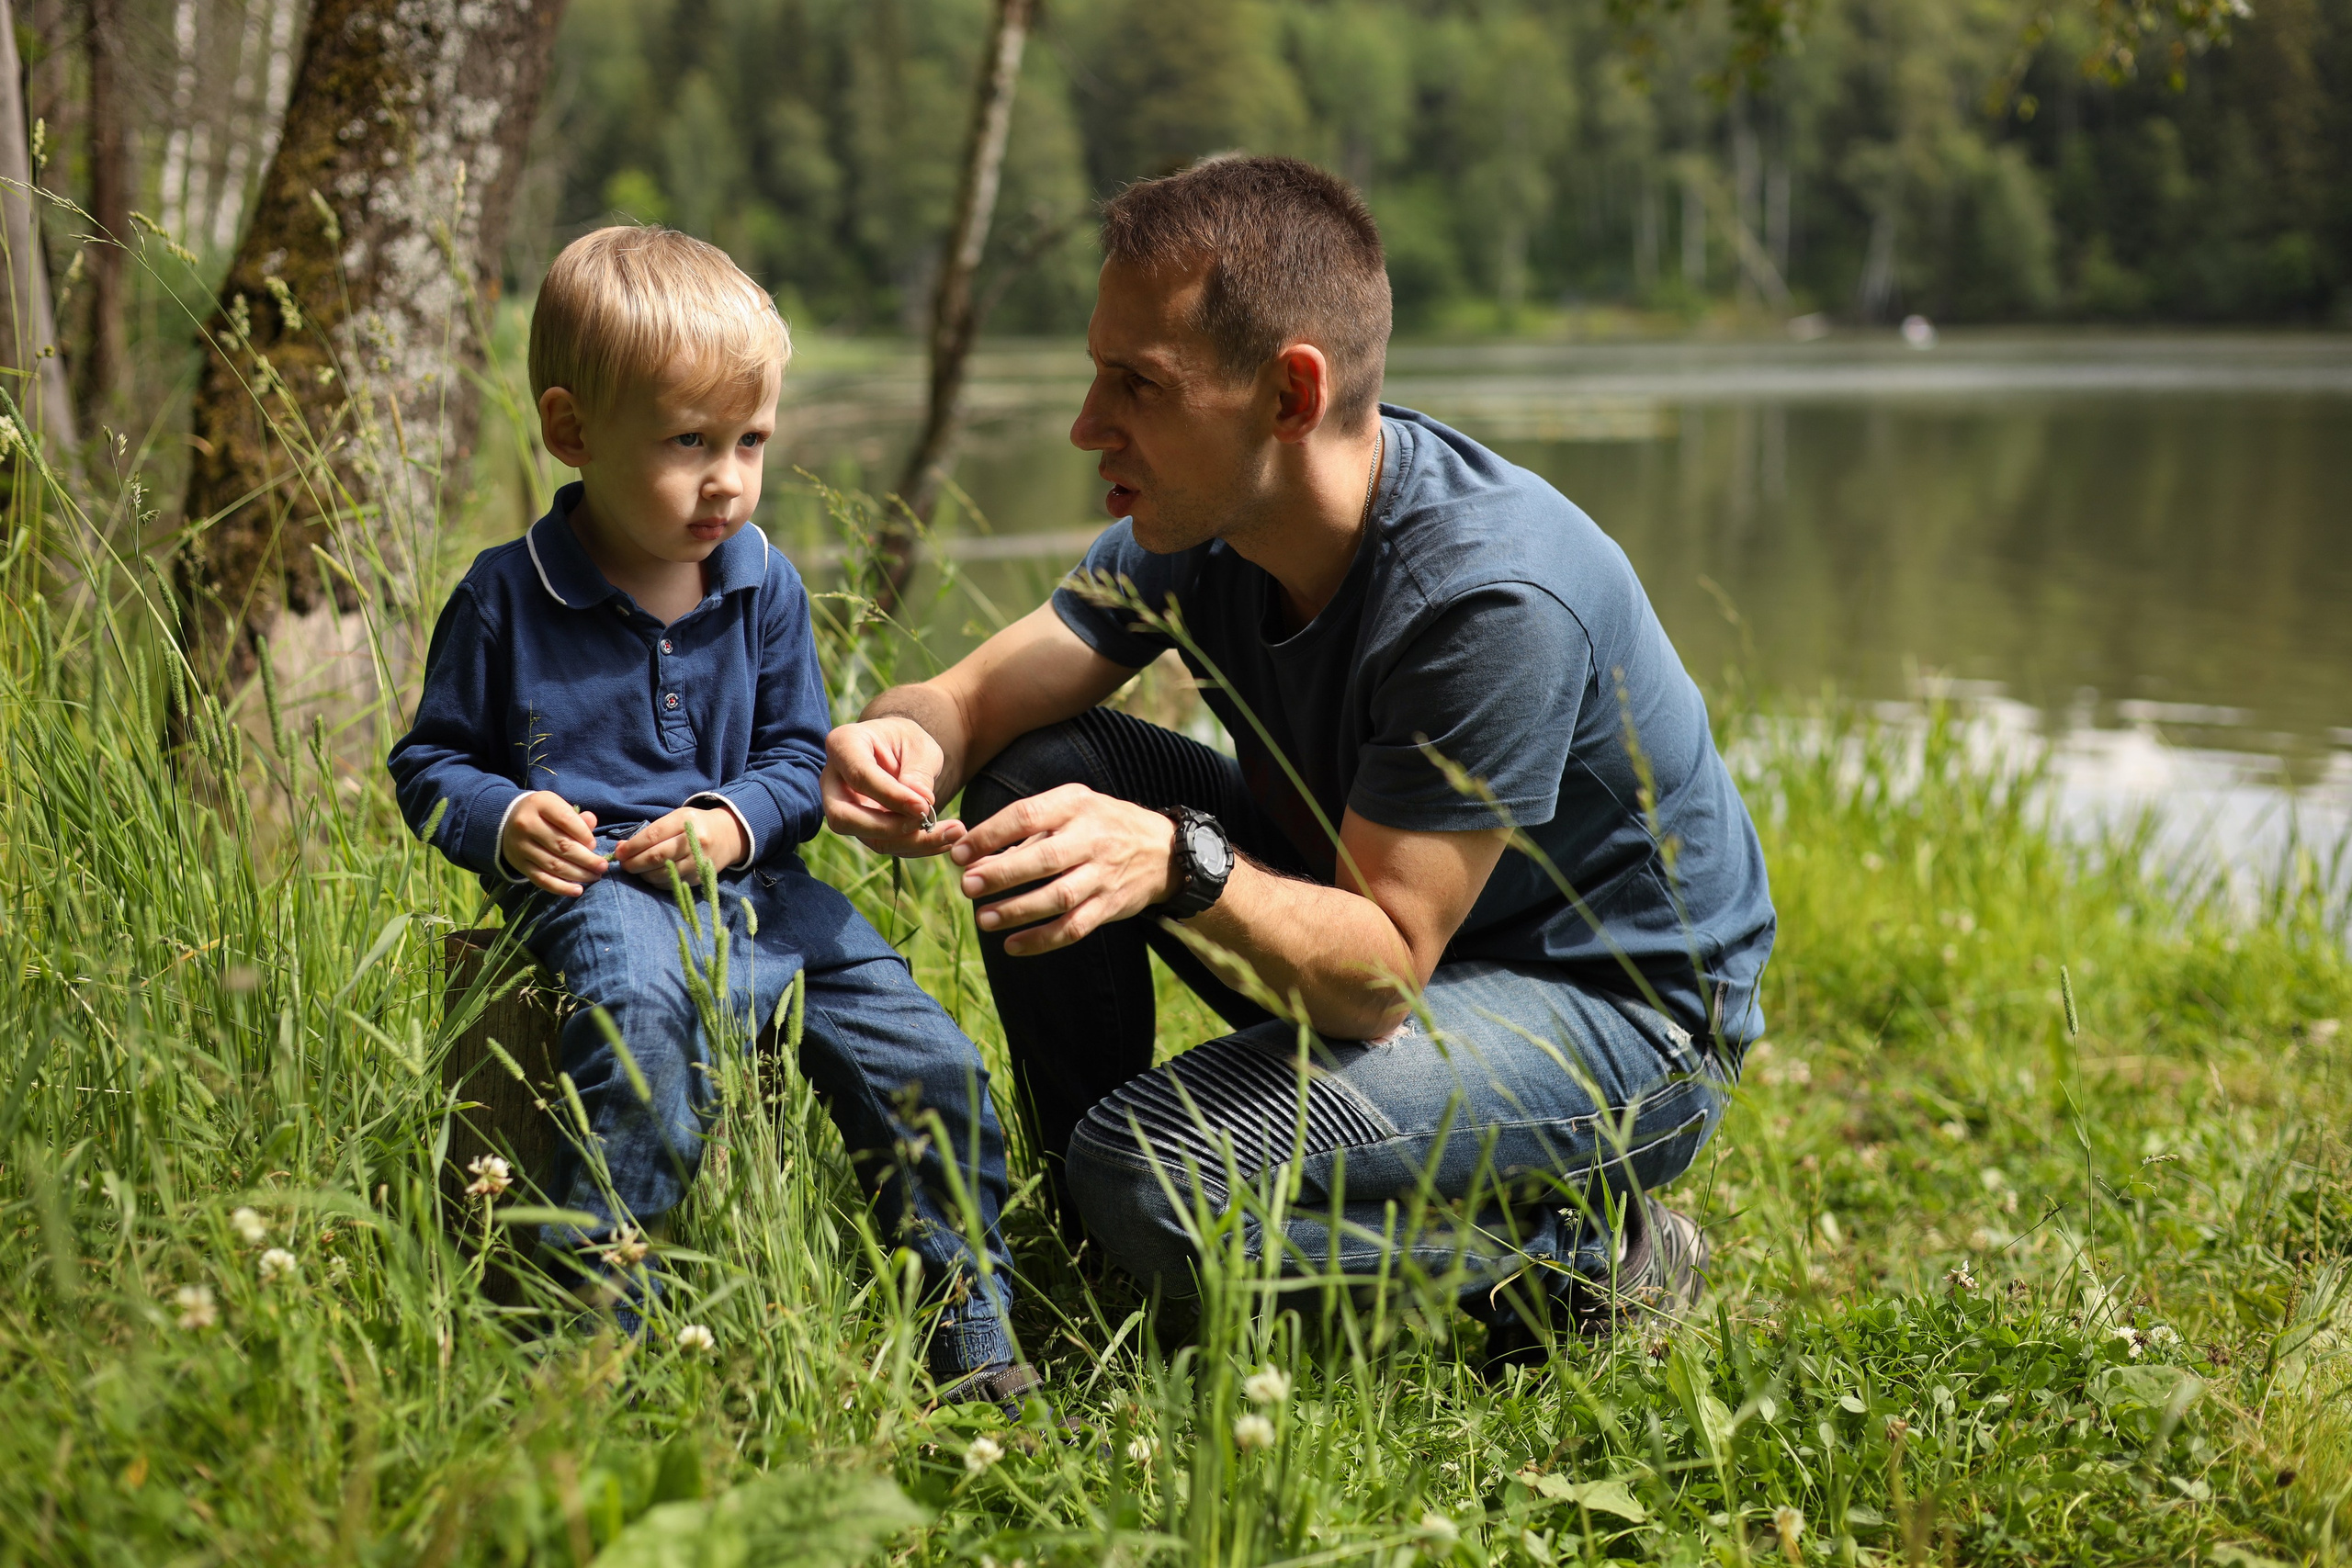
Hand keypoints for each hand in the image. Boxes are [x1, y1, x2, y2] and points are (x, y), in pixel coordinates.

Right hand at [502, 792, 607, 896]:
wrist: (508, 822)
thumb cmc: (543, 814)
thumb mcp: (557, 806)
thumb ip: (576, 816)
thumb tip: (592, 821)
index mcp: (540, 804)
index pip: (566, 820)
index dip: (584, 835)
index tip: (594, 845)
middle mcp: (526, 824)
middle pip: (561, 846)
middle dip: (586, 859)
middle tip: (602, 866)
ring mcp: (521, 846)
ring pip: (553, 865)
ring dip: (578, 874)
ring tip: (594, 877)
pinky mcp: (519, 864)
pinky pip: (541, 880)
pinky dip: (561, 887)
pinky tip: (577, 890)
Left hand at [615, 806, 745, 883]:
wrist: (727, 836)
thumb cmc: (693, 825)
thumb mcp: (674, 819)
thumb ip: (648, 833)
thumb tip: (621, 849)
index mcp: (686, 821)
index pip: (653, 836)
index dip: (632, 847)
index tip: (619, 853)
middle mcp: (695, 841)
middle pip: (656, 857)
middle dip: (634, 863)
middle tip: (624, 865)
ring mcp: (698, 861)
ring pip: (662, 874)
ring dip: (643, 875)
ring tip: (637, 870)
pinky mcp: (699, 877)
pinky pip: (671, 884)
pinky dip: (656, 882)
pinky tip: (652, 875)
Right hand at [822, 715, 965, 856]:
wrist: (900, 751)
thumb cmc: (906, 741)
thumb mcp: (919, 744)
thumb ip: (918, 770)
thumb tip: (921, 799)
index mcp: (843, 745)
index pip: (860, 776)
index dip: (892, 796)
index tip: (924, 806)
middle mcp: (833, 781)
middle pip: (845, 816)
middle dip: (889, 827)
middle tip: (927, 822)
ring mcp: (842, 808)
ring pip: (865, 837)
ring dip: (909, 842)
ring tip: (951, 833)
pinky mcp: (860, 828)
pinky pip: (883, 845)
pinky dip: (916, 846)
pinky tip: (944, 839)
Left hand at [950, 783, 1180, 955]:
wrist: (1163, 850)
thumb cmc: (1100, 824)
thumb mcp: (1070, 808)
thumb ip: (1026, 830)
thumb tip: (974, 857)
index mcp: (1075, 805)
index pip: (1027, 816)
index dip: (990, 835)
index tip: (959, 853)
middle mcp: (1091, 839)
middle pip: (1043, 859)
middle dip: (1002, 874)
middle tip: (967, 886)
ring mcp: (1102, 875)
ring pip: (1058, 897)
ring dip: (1018, 911)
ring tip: (984, 918)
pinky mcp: (1110, 906)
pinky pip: (1074, 927)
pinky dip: (1042, 940)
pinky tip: (1013, 946)